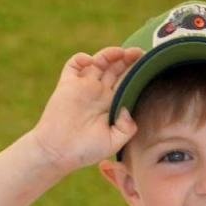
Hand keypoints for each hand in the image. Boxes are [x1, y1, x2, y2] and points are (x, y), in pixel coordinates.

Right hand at [28, 46, 143, 170]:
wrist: (57, 153)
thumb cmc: (84, 151)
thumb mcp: (113, 142)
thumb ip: (127, 128)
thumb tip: (127, 109)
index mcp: (110, 104)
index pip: (126, 81)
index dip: (136, 71)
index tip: (149, 64)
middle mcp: (98, 92)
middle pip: (115, 68)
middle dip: (127, 58)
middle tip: (139, 52)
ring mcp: (82, 87)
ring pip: (98, 62)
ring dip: (109, 54)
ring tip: (120, 52)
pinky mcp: (66, 85)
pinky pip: (73, 65)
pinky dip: (81, 58)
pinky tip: (90, 61)